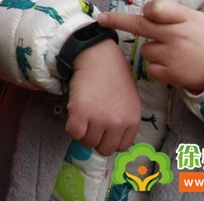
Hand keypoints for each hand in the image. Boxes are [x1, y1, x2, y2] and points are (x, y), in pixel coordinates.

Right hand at [66, 39, 139, 155]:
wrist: (98, 55)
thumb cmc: (113, 74)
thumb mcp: (129, 100)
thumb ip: (123, 120)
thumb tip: (111, 137)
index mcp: (132, 120)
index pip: (120, 147)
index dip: (109, 138)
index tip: (103, 128)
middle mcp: (118, 123)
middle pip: (104, 148)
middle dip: (96, 137)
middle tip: (91, 121)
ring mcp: (99, 119)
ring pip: (87, 141)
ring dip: (83, 130)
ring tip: (84, 113)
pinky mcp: (80, 113)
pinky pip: (73, 133)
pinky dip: (71, 126)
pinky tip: (74, 112)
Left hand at [97, 0, 203, 92]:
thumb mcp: (194, 18)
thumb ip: (171, 13)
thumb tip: (145, 10)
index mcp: (184, 18)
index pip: (156, 8)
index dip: (147, 10)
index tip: (141, 11)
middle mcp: (175, 36)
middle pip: (140, 26)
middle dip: (117, 21)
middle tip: (102, 18)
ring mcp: (172, 56)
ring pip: (145, 50)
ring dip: (153, 50)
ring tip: (173, 52)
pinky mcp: (170, 75)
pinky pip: (151, 68)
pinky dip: (157, 67)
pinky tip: (173, 65)